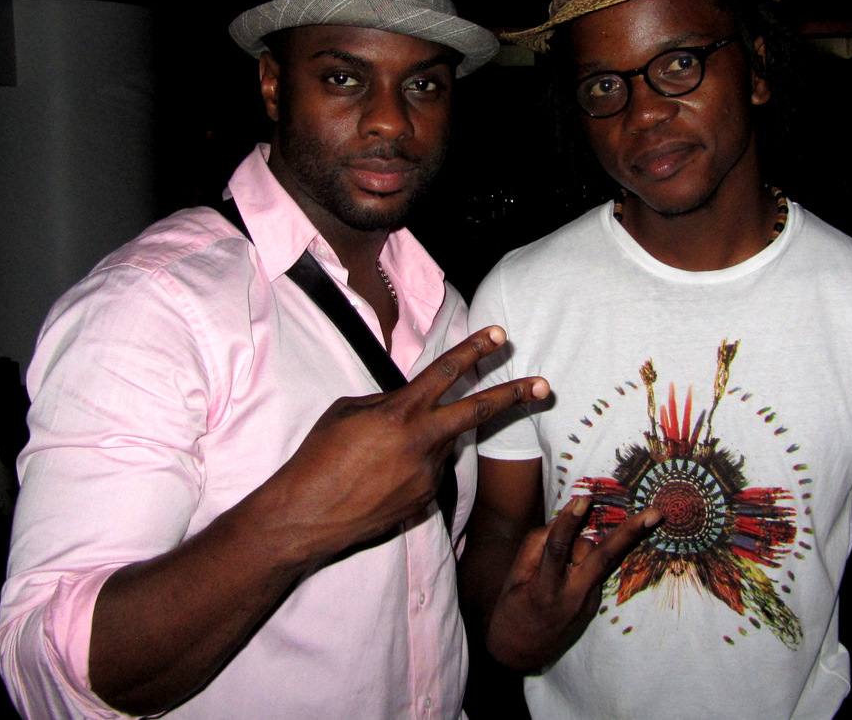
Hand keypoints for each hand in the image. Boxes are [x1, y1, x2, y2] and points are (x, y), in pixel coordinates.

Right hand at [272, 326, 547, 555]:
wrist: (306, 516)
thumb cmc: (317, 458)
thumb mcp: (348, 413)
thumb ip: (387, 401)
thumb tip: (409, 400)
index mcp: (400, 412)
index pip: (446, 371)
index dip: (475, 349)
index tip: (500, 334)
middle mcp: (422, 442)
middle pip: (479, 411)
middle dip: (515, 395)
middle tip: (545, 386)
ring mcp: (428, 475)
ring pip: (440, 446)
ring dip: (423, 443)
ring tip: (376, 459)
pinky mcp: (425, 501)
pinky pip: (427, 474)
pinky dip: (410, 470)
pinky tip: (378, 481)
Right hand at [486, 494, 660, 671]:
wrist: (522, 652)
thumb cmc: (513, 608)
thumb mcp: (515, 577)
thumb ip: (537, 546)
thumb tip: (564, 518)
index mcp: (545, 588)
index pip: (558, 549)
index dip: (569, 523)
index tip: (583, 499)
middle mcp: (574, 595)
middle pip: (605, 557)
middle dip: (631, 533)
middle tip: (655, 514)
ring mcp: (589, 601)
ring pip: (601, 557)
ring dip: (587, 541)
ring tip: (571, 538)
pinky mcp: (595, 604)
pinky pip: (594, 568)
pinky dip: (585, 557)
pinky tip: (569, 565)